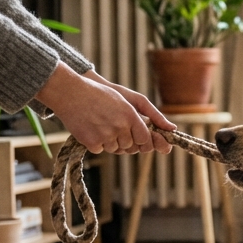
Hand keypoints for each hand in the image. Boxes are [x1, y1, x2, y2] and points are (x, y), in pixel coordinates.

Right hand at [35, 64, 176, 153]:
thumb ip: (152, 114)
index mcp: (130, 116)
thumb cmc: (102, 94)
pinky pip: (100, 150)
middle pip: (131, 147)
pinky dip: (97, 143)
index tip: (136, 135)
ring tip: (101, 123)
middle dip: (125, 139)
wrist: (71, 93)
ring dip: (111, 141)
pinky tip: (91, 128)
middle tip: (113, 124)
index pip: (145, 139)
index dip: (143, 140)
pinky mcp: (91, 142)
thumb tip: (172, 128)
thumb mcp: (129, 99)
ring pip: (116, 149)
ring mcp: (105, 136)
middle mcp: (119, 127)